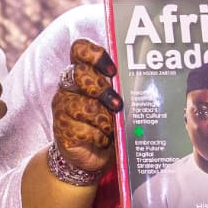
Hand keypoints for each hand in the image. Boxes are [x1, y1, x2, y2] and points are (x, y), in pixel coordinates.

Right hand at [50, 39, 118, 179]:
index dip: (95, 55)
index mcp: (82, 73)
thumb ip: (123, 91)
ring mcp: (62, 107)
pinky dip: (99, 137)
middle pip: (80, 74)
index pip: (79, 50)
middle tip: (117, 105)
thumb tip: (147, 85)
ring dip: (104, 119)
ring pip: (84, 105)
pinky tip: (103, 140)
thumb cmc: (108, 124)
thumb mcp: (117, 104)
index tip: (112, 71)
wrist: (93, 156)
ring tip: (112, 129)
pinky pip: (82, 129)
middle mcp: (68, 86)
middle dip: (103, 90)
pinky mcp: (60, 129)